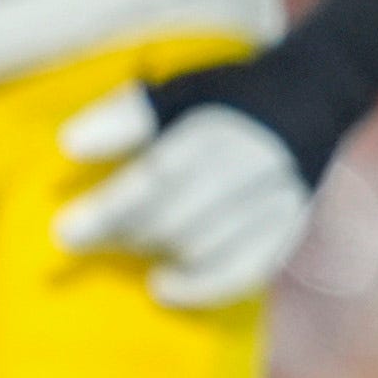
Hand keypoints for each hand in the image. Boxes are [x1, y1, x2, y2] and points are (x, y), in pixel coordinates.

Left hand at [54, 76, 316, 311]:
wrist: (312, 98)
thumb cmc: (226, 100)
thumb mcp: (177, 90)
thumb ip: (127, 115)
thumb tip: (71, 145)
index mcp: (223, 127)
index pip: (159, 177)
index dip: (111, 209)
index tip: (65, 231)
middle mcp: (257, 167)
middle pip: (179, 219)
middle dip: (124, 233)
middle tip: (81, 237)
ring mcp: (279, 203)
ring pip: (205, 249)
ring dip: (157, 252)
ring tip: (128, 243)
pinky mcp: (290, 230)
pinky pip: (242, 273)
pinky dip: (199, 287)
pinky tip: (162, 285)